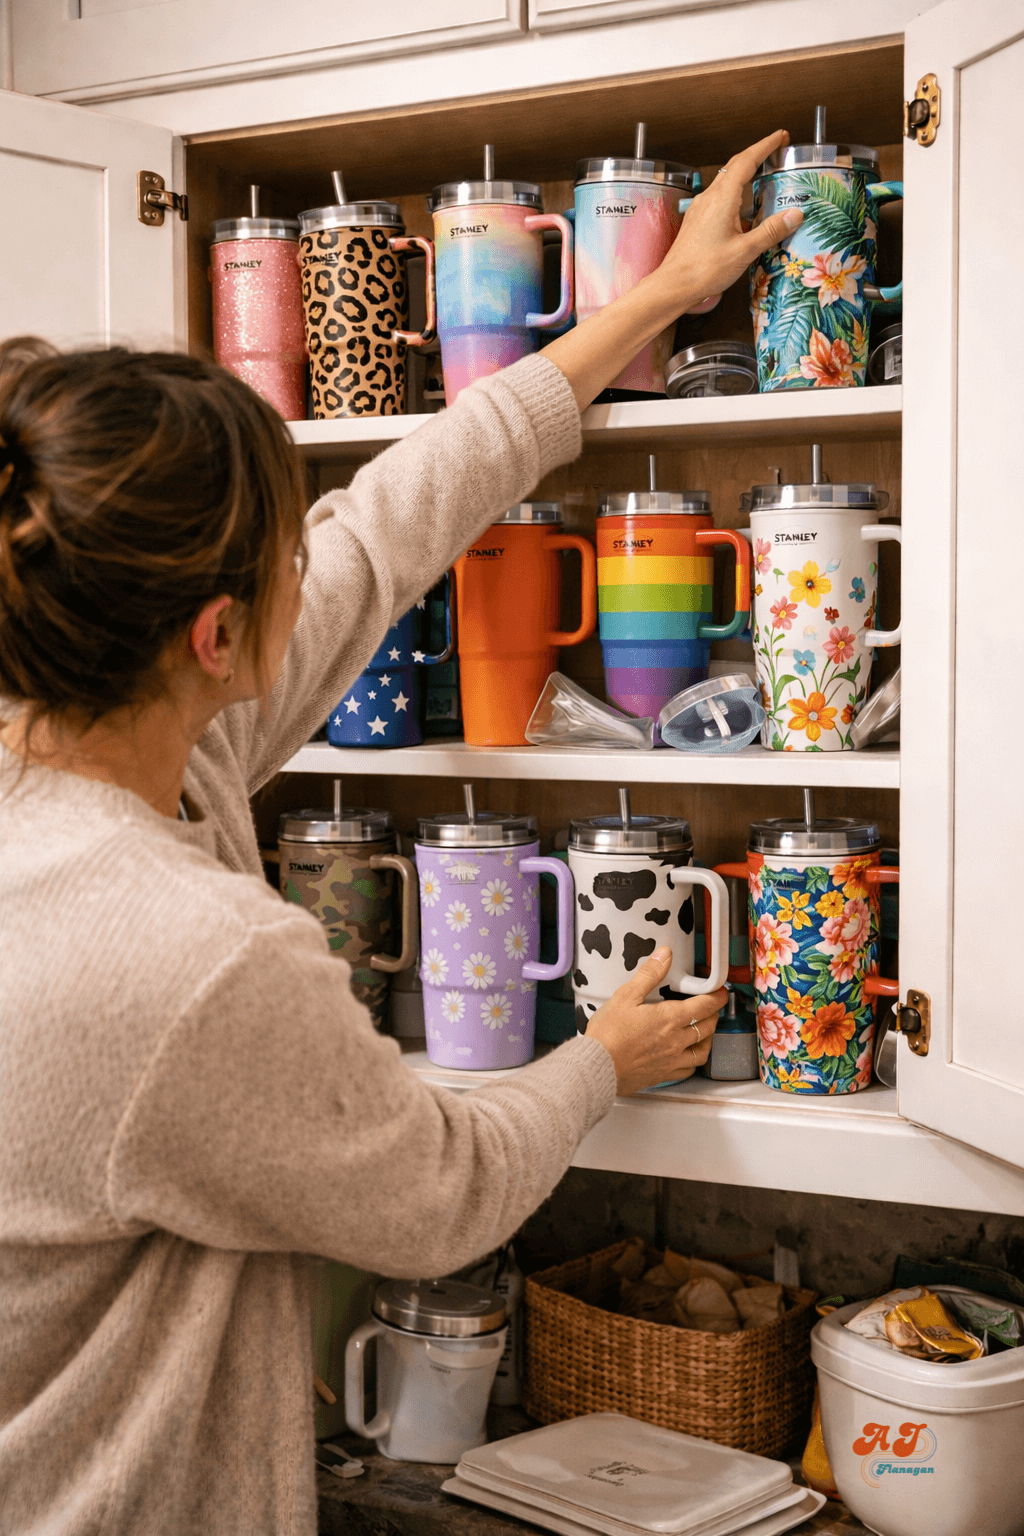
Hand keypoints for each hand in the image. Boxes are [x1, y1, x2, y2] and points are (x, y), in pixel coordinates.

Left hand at [543, 128, 801, 411]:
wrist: (673, 285)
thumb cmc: (705, 269)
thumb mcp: (745, 251)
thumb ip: (770, 231)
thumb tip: (795, 215)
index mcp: (722, 198)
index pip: (746, 160)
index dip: (765, 146)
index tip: (780, 136)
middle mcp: (709, 198)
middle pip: (734, 166)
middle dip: (756, 155)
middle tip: (775, 151)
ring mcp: (700, 209)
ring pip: (725, 182)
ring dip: (744, 174)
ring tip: (762, 177)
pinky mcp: (696, 221)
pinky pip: (718, 198)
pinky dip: (734, 193)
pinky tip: (742, 208)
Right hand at [584, 947, 727, 1095]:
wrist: (597, 1067)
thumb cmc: (608, 1034)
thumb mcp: (626, 996)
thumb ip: (649, 975)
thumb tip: (665, 955)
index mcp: (669, 1019)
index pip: (703, 1006)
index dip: (716, 998)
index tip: (720, 993)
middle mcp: (675, 1041)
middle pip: (707, 1028)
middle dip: (713, 1016)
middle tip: (712, 1009)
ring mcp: (671, 1061)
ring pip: (701, 1051)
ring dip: (708, 1040)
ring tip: (705, 1033)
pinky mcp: (662, 1075)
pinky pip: (688, 1071)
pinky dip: (693, 1062)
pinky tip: (687, 1057)